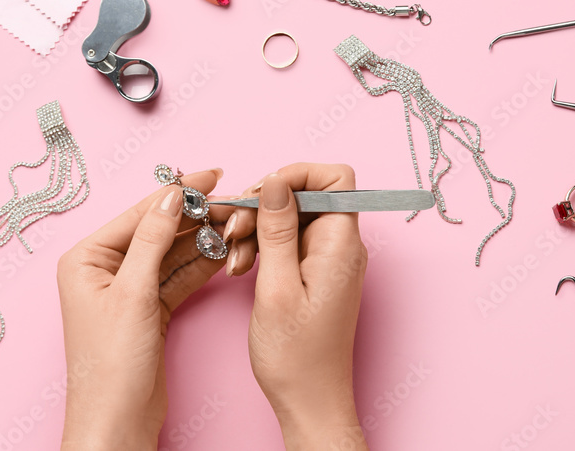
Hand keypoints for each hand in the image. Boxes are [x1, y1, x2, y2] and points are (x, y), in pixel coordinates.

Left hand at [56, 168, 227, 449]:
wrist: (118, 421)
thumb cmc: (112, 364)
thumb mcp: (134, 293)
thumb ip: (153, 240)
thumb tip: (170, 195)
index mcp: (86, 258)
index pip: (138, 214)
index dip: (177, 193)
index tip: (210, 175)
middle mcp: (104, 269)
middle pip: (157, 231)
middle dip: (195, 218)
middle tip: (231, 202)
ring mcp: (128, 289)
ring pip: (172, 254)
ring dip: (203, 240)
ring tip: (235, 223)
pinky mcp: (149, 308)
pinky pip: (179, 277)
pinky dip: (202, 266)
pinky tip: (226, 251)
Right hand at [227, 163, 368, 449]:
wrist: (308, 399)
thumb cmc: (296, 355)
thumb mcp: (276, 286)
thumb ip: (277, 230)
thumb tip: (277, 181)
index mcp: (339, 245)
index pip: (335, 179)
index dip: (297, 175)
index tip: (261, 193)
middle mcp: (339, 246)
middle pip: (305, 195)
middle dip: (265, 204)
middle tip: (234, 230)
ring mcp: (326, 258)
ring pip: (290, 217)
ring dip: (257, 228)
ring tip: (234, 257)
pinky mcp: (312, 271)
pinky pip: (286, 241)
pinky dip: (261, 247)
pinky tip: (241, 267)